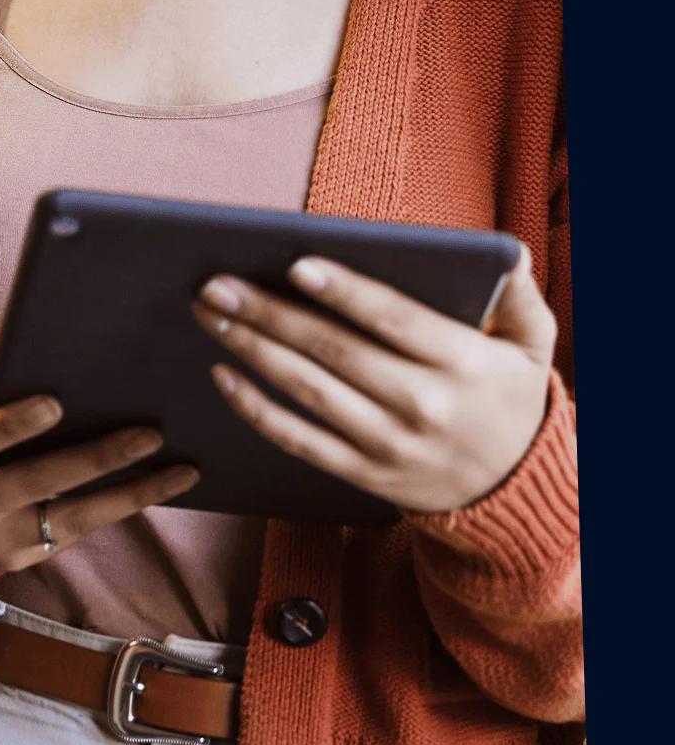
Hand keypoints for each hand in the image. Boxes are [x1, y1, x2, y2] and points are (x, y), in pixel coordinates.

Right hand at [0, 346, 197, 570]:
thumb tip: (38, 355)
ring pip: (70, 519)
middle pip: (36, 484)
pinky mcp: (23, 559)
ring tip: (182, 469)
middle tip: (149, 433)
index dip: (14, 426)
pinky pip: (78, 530)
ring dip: (131, 494)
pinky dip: (121, 506)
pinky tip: (162, 483)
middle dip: (95, 460)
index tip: (56, 404)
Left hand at [192, 248, 556, 513]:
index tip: (298, 266)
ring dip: (251, 349)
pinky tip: (225, 375)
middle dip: (268, 314)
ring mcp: (388, 444)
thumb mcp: (533, 343)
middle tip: (216, 283)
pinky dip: (257, 410)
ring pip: (307, 392)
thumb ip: (518, 294)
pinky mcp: (364, 473)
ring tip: (210, 314)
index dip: (346, 292)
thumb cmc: (512, 398)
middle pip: (334, 351)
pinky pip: (300, 441)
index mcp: (461, 363)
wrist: (514, 493)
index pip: (394, 320)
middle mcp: (421, 404)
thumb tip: (509, 252)